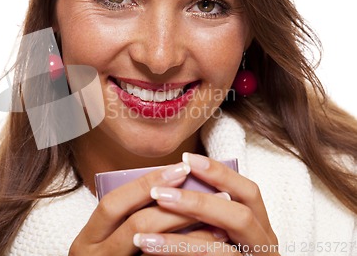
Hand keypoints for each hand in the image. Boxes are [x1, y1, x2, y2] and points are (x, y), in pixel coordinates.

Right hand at [69, 162, 201, 254]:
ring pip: (152, 247)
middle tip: (212, 192)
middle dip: (177, 205)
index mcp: (88, 242)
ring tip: (220, 219)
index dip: (146, 183)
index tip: (180, 168)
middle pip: (137, 224)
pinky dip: (187, 252)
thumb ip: (127, 221)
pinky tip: (212, 245)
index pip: (114, 204)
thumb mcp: (108, 243)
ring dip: (190, 230)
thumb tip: (169, 188)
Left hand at [135, 153, 279, 254]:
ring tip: (141, 239)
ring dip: (179, 242)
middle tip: (158, 194)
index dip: (220, 173)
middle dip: (197, 202)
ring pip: (222, 251)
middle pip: (240, 216)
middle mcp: (265, 246)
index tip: (187, 158)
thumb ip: (208, 213)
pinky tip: (150, 255)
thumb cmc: (218, 251)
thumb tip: (171, 183)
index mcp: (260, 226)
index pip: (249, 192)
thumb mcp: (220, 230)